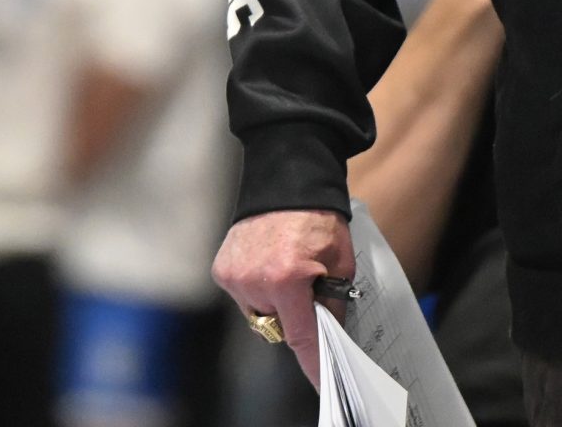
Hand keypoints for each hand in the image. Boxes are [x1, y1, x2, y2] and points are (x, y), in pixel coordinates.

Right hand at [213, 208, 354, 386]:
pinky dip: (257, 288)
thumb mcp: (340, 263)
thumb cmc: (318, 218)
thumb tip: (329, 334)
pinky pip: (244, 296)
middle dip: (295, 317)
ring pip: (260, 314)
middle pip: (278, 326)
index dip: (313, 362)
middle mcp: (254, 281)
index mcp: (287, 278)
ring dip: (274, 303)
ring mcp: (233, 275)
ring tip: (286, 269)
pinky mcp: (222, 269)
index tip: (321, 381)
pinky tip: (267, 262)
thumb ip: (332, 304)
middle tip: (307, 290)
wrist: (287, 180)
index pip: (301, 336)